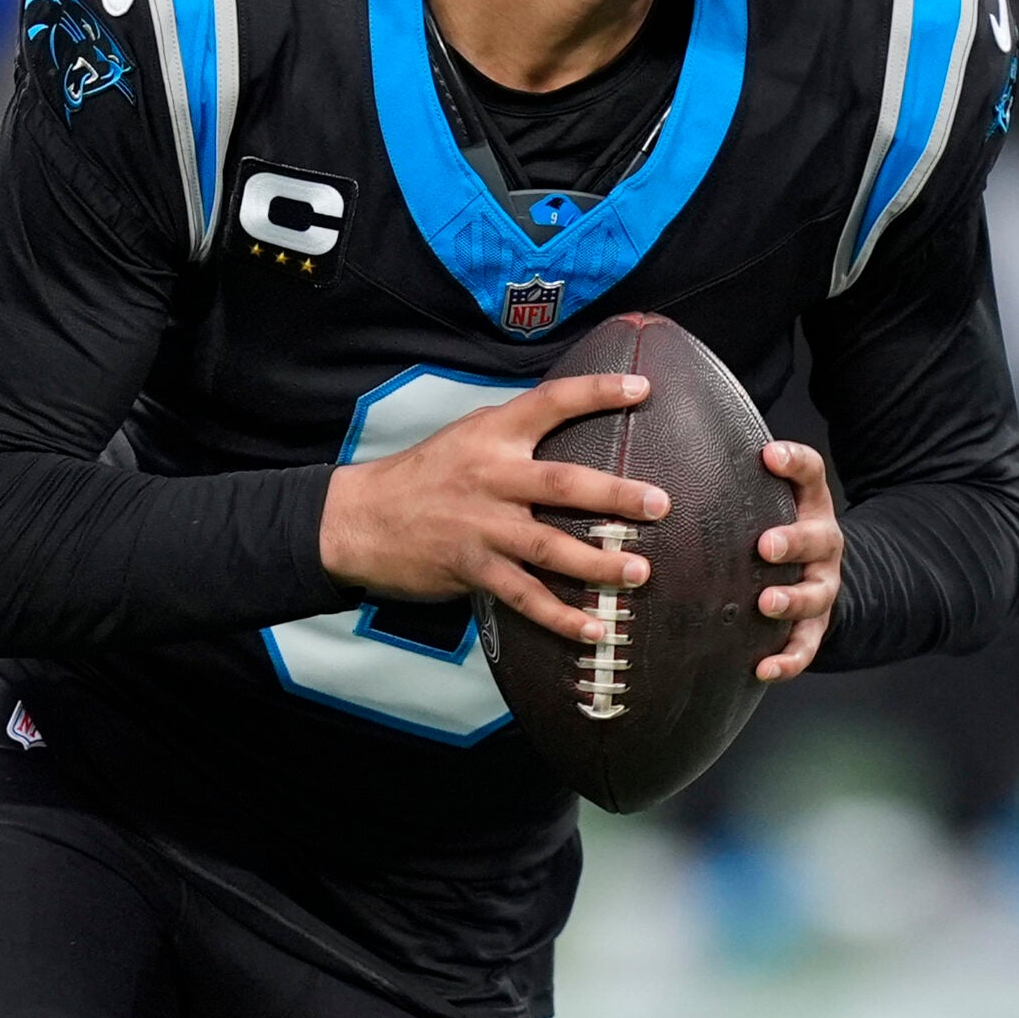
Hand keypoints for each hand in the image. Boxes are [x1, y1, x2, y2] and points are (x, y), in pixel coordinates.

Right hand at [319, 374, 670, 645]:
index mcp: (492, 435)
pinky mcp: (472, 569)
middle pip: (562, 484)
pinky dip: (560, 617)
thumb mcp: (465, 437)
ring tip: (639, 573)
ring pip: (550, 547)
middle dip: (615, 495)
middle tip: (660, 504)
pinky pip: (524, 597)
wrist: (358, 519)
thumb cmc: (421, 476)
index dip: (598, 392)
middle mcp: (491, 477)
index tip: (643, 388)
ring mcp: (483, 527)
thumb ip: (515, 433)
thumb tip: (570, 423)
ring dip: (598, 564)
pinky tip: (593, 629)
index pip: (551, 402)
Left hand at [754, 440, 841, 681]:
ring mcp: (822, 585)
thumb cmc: (766, 525)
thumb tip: (660, 441)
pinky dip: (789, 659)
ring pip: (816, 594)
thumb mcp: (761, 498)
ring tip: (766, 604)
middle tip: (765, 544)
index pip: (810, 473)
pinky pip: (807, 646)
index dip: (793, 461)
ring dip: (792, 600)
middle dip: (793, 540)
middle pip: (818, 538)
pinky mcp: (815, 626)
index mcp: (808, 504)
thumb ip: (730, 477)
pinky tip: (764, 667)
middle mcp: (822, 542)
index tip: (768, 454)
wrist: (812, 573)